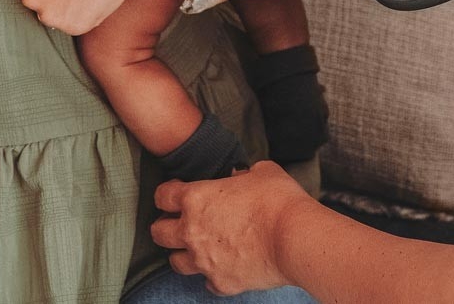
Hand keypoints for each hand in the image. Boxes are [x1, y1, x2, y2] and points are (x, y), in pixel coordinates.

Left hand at [150, 161, 313, 295]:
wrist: (295, 238)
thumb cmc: (278, 200)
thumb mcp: (262, 171)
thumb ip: (244, 173)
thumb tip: (242, 177)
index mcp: (196, 199)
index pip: (163, 196)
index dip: (167, 193)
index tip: (175, 193)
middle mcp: (192, 232)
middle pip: (159, 233)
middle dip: (165, 226)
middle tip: (180, 222)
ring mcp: (204, 261)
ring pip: (176, 262)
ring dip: (184, 254)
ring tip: (198, 248)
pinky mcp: (222, 282)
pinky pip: (207, 282)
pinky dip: (212, 275)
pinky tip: (224, 267)